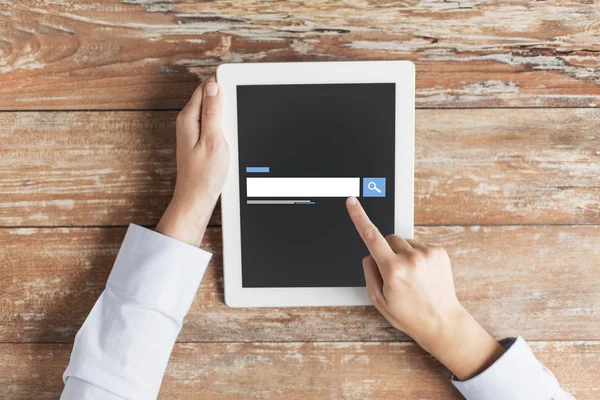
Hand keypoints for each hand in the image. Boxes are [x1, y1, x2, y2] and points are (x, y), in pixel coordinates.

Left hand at [156, 77, 229, 246]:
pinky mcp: (200, 139)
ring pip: (214, 111)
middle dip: (226, 103)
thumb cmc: (204, 175)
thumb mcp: (213, 141)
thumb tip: (213, 86)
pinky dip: (225, 129)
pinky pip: (215, 124)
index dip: (224, 86)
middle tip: (233, 124)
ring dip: (227, 118)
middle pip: (211, 97)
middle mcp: (188, 121)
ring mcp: (193, 130)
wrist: (197, 198)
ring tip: (230, 136)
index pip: (206, 86)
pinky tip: (228, 143)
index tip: (236, 95)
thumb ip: (213, 112)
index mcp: (189, 117)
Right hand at [346, 196, 503, 379]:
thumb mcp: (378, 300)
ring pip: (404, 242)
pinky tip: (421, 274)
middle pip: (389, 238)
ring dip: (402, 254)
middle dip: (386, 250)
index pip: (371, 237)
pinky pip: (419, 245)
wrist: (441, 321)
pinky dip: (416, 256)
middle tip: (393, 272)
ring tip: (411, 277)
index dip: (359, 217)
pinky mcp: (439, 252)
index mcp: (393, 270)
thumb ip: (369, 273)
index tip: (352, 202)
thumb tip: (370, 254)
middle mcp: (411, 258)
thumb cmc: (409, 314)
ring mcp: (427, 253)